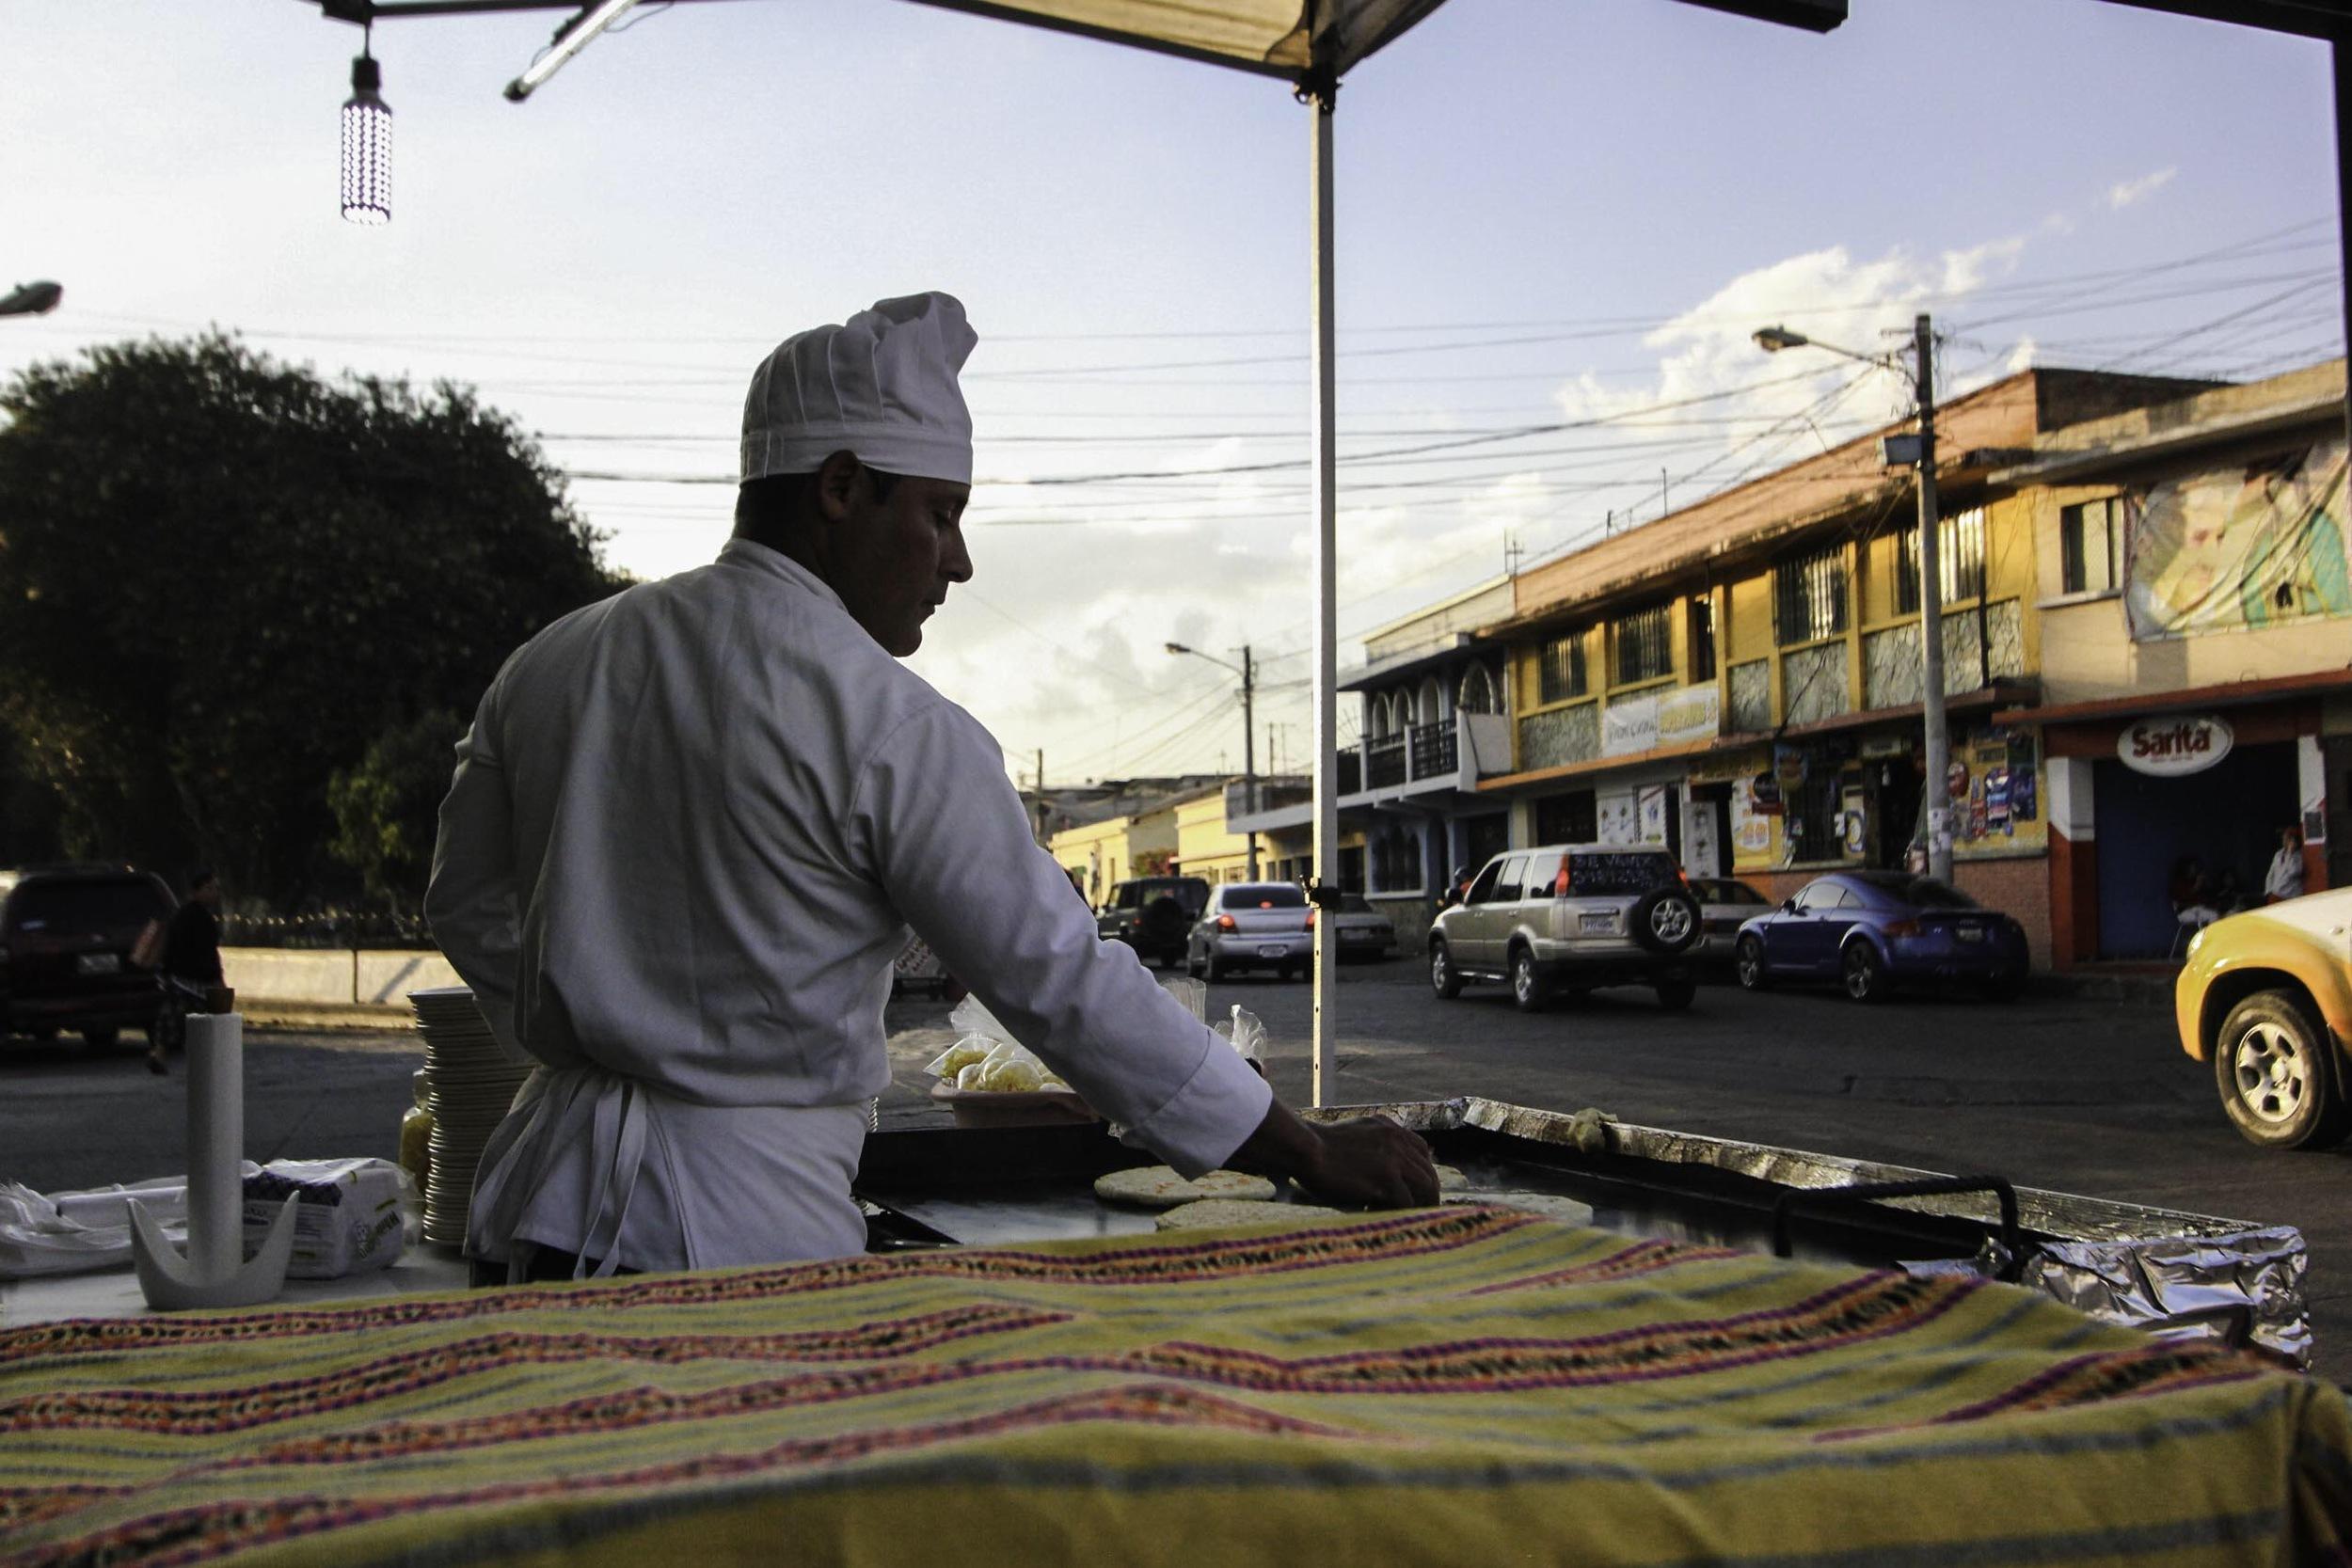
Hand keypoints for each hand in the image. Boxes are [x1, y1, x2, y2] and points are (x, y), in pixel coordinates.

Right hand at [1231, 1102, 1437, 1209]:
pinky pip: (1407, 1203)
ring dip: (1420, 1206)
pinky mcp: (1386, 1179)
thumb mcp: (1350, 1134)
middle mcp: (1397, 1140)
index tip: (1415, 1190)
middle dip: (1427, 1194)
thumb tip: (1375, 1166)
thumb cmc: (1316, 1146)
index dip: (1421, 1171)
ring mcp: (1394, 1159)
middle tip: (1419, 1214)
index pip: (1422, 1150)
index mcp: (1388, 1128)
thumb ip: (1369, 1143)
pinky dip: (1399, 1214)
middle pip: (1428, 1171)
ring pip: (1426, 1187)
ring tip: (1408, 1222)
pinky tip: (1384, 1219)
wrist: (1304, 1148)